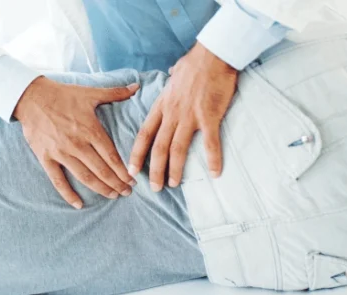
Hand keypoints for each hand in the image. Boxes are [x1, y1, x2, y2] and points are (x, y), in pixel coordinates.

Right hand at [14, 77, 139, 208]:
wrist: (31, 97)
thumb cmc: (63, 95)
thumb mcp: (90, 93)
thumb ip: (115, 92)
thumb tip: (136, 86)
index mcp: (90, 129)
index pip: (111, 156)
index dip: (123, 171)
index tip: (132, 181)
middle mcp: (77, 144)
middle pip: (102, 170)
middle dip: (116, 183)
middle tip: (127, 192)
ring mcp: (61, 152)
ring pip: (85, 177)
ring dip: (100, 189)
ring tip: (112, 196)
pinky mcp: (46, 157)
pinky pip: (58, 180)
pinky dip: (68, 194)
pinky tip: (79, 204)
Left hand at [128, 42, 237, 191]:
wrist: (213, 54)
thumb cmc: (195, 63)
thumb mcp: (175, 73)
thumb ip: (171, 82)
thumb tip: (171, 74)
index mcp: (162, 105)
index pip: (144, 133)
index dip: (137, 154)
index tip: (132, 170)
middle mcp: (172, 113)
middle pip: (158, 147)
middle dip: (154, 170)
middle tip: (154, 188)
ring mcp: (190, 116)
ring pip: (178, 149)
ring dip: (175, 169)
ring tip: (174, 184)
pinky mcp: (209, 116)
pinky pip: (210, 143)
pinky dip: (213, 159)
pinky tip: (215, 173)